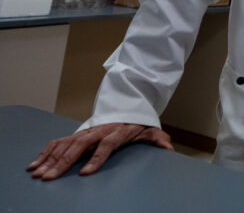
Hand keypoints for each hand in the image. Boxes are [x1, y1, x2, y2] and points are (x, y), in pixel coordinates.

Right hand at [27, 123, 172, 179]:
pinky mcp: (78, 132)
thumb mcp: (150, 129)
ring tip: (38, 174)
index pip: (106, 145)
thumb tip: (168, 147)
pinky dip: (46, 153)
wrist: (128, 105)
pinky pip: (59, 142)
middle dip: (63, 163)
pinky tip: (35, 165)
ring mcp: (86, 131)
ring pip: (65, 144)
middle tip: (50, 178)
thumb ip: (157, 138)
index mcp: (117, 131)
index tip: (85, 173)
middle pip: (79, 146)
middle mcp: (99, 130)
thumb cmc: (138, 122)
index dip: (96, 159)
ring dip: (50, 160)